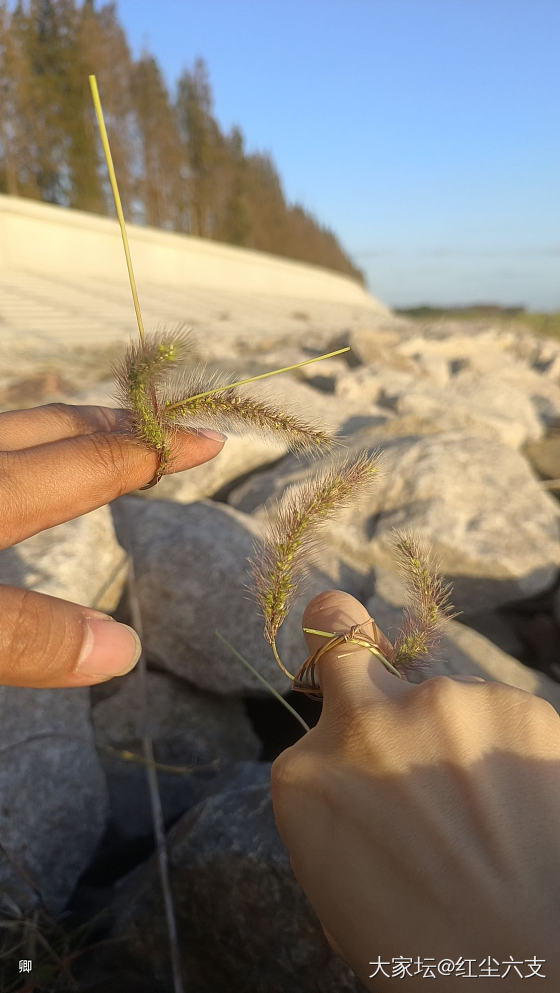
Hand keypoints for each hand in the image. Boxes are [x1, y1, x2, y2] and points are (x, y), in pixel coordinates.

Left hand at [0, 403, 224, 687]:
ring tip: (99, 439)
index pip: (95, 462)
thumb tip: (122, 650)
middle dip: (118, 424)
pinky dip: (19, 450)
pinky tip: (18, 475)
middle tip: (168, 425)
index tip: (211, 440)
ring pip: (10, 431)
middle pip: (53, 427)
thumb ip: (27, 634)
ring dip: (62, 432)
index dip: (157, 452)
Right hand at [271, 590, 559, 990]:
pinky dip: (507, 748)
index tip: (347, 695)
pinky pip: (500, 713)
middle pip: (347, 636)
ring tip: (489, 811)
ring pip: (443, 697)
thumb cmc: (423, 953)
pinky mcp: (515, 705)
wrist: (525, 974)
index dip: (336, 713)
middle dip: (346, 632)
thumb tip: (363, 765)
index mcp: (303, 775)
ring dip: (456, 734)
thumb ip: (342, 798)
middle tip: (357, 634)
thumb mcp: (340, 879)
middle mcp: (364, 722)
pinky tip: (522, 805)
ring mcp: (441, 704)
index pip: (310, 717)